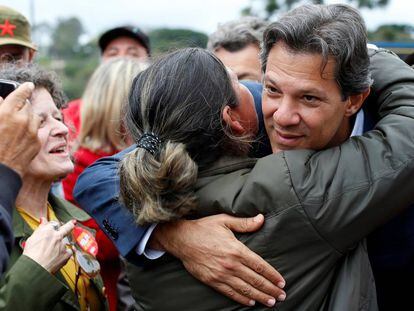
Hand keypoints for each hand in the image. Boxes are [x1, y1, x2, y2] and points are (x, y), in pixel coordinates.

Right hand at [0, 82, 40, 176]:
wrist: (1, 170)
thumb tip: (1, 99)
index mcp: (7, 113)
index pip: (20, 94)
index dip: (25, 88)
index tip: (29, 85)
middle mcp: (22, 120)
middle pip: (28, 105)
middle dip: (22, 106)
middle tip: (14, 112)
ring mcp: (32, 131)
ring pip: (34, 117)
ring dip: (28, 117)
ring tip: (18, 124)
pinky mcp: (37, 141)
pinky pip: (37, 130)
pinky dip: (31, 129)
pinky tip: (22, 135)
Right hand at [23, 218, 74, 272]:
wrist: (35, 268)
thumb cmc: (31, 255)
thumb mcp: (32, 238)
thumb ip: (40, 228)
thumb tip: (43, 220)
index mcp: (48, 231)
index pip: (54, 224)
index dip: (53, 226)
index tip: (55, 226)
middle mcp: (57, 236)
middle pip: (66, 228)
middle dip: (70, 225)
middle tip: (72, 223)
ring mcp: (63, 245)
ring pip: (64, 243)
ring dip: (60, 247)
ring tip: (51, 255)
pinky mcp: (66, 254)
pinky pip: (68, 252)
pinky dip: (64, 254)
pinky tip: (58, 258)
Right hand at [151, 214, 285, 306]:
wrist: (182, 239)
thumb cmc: (204, 228)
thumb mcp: (225, 221)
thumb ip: (245, 223)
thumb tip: (261, 218)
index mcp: (236, 249)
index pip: (259, 265)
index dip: (272, 275)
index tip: (281, 282)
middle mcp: (231, 264)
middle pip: (255, 280)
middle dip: (270, 289)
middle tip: (281, 296)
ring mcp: (221, 274)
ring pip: (245, 289)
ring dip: (260, 296)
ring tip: (270, 302)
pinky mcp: (212, 281)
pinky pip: (230, 292)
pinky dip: (242, 298)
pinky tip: (251, 302)